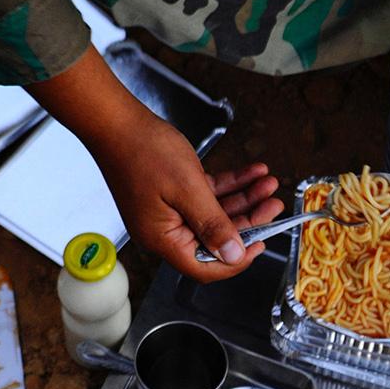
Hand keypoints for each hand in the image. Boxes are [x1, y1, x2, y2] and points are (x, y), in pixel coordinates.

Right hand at [108, 119, 284, 281]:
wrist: (116, 122)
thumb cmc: (143, 151)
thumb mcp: (187, 188)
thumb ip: (213, 224)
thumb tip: (232, 256)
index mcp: (163, 238)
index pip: (205, 266)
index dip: (236, 259)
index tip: (262, 242)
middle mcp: (165, 229)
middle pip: (215, 236)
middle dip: (249, 218)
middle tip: (273, 202)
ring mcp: (168, 210)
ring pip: (215, 212)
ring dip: (244, 198)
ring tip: (267, 182)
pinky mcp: (172, 192)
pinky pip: (207, 196)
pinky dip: (229, 185)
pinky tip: (250, 172)